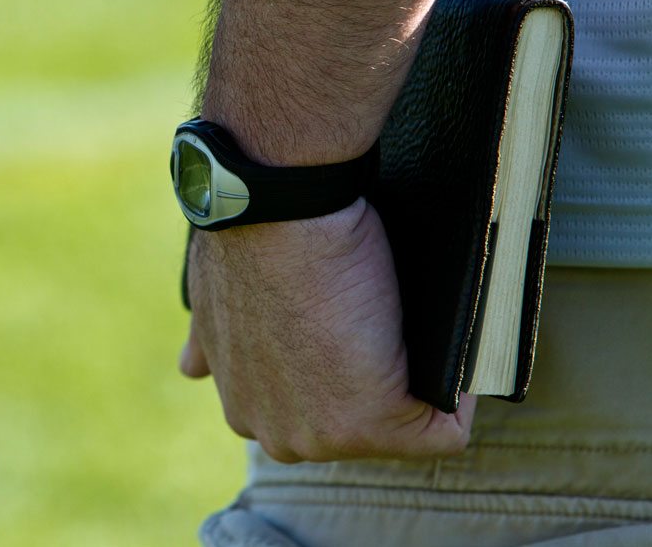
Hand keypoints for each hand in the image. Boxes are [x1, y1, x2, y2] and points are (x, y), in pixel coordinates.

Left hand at [179, 197, 474, 462]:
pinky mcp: (373, 420)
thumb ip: (209, 349)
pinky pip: (443, 429)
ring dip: (417, 383)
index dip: (348, 377)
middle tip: (387, 324)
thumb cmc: (255, 244)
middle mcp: (278, 437)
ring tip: (410, 324)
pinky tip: (449, 346)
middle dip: (382, 385)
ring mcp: (324, 436)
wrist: (279, 213)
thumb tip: (193, 369)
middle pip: (358, 428)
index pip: (314, 416)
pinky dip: (459, 394)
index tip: (362, 338)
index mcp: (246, 410)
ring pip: (400, 429)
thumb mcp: (211, 308)